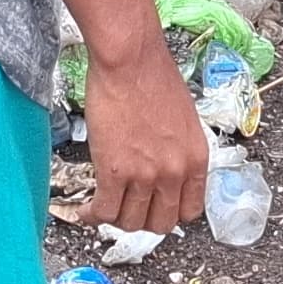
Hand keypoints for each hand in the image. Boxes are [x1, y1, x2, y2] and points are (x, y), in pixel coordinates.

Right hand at [72, 46, 207, 235]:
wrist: (130, 60)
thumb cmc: (152, 76)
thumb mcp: (182, 120)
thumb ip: (176, 151)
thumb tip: (163, 168)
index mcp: (196, 159)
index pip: (190, 212)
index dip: (168, 214)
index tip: (155, 208)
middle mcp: (175, 172)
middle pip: (160, 224)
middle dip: (141, 220)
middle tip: (127, 208)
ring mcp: (146, 175)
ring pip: (130, 222)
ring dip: (115, 217)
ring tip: (104, 206)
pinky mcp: (115, 172)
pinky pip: (104, 211)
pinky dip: (92, 216)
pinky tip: (86, 210)